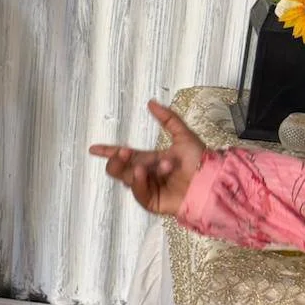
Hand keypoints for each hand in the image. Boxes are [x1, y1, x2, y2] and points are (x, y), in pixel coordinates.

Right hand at [90, 101, 206, 217]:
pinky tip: (142, 174)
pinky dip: (138, 183)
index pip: (125, 155)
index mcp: (150, 160)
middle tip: (124, 151)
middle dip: (116, 159)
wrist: (210, 180)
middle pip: (119, 169)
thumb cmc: (200, 160)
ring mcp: (148, 188)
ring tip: (142, 166)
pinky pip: (138, 193)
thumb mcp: (184, 135)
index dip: (109, 151)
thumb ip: (168, 119)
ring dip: (132, 170)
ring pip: (126, 179)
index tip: (93, 148)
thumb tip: (151, 102)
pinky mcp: (152, 201)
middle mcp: (146, 174)